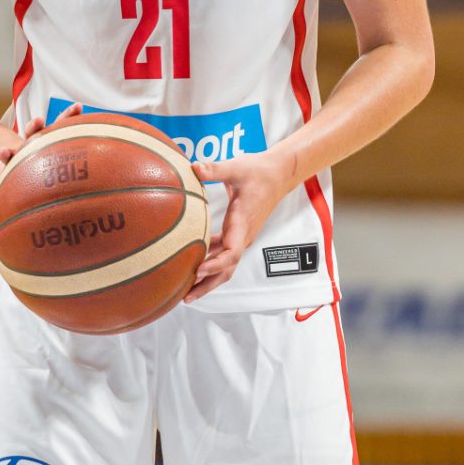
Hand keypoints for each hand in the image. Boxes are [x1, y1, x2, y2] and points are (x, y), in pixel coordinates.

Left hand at [0, 103, 84, 219]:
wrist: (26, 166)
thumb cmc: (18, 182)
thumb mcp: (11, 191)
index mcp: (18, 159)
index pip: (11, 156)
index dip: (6, 155)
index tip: (2, 152)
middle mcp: (31, 146)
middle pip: (31, 135)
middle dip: (34, 128)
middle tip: (38, 121)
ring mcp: (44, 140)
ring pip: (53, 126)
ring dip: (64, 116)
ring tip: (74, 108)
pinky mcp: (56, 136)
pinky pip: (66, 125)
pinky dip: (72, 116)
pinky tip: (80, 107)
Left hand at [184, 146, 295, 301]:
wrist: (278, 174)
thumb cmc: (258, 171)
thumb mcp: (236, 167)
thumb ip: (214, 169)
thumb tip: (193, 167)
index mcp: (242, 223)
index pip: (231, 252)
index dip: (215, 265)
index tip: (198, 271)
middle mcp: (243, 235)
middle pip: (227, 268)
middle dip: (208, 284)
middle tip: (185, 297)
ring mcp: (241, 236)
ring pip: (225, 264)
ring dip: (208, 278)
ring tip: (185, 289)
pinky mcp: (238, 232)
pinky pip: (223, 253)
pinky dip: (209, 262)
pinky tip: (193, 263)